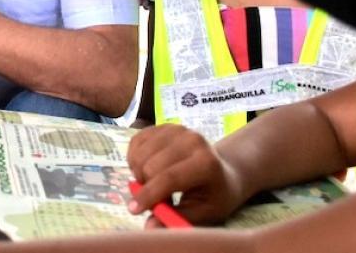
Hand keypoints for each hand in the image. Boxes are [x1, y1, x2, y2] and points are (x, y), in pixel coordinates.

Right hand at [126, 123, 247, 225]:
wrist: (221, 170)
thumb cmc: (212, 195)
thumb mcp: (201, 213)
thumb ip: (175, 219)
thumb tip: (149, 228)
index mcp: (206, 163)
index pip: (169, 178)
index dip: (148, 195)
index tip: (134, 210)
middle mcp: (192, 140)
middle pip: (150, 166)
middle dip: (145, 186)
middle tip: (156, 198)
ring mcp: (177, 129)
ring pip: (140, 154)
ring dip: (139, 173)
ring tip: (155, 183)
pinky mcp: (164, 126)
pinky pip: (136, 142)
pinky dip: (135, 159)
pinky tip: (149, 167)